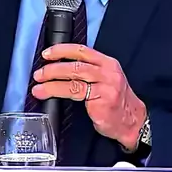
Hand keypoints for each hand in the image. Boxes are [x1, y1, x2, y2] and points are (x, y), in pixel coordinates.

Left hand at [31, 44, 145, 150]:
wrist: (132, 121)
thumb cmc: (115, 100)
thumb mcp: (105, 79)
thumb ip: (87, 70)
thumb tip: (58, 67)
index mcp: (107, 63)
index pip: (82, 50)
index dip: (62, 50)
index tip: (47, 53)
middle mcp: (108, 72)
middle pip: (76, 65)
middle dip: (53, 68)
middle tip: (39, 73)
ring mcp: (106, 87)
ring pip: (74, 80)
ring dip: (52, 83)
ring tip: (39, 87)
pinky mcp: (102, 101)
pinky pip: (76, 94)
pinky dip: (60, 93)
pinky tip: (51, 96)